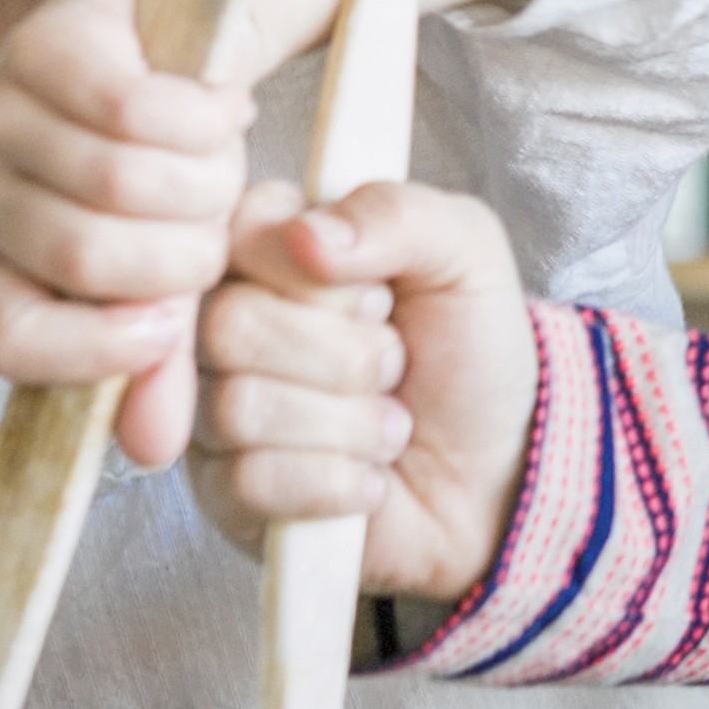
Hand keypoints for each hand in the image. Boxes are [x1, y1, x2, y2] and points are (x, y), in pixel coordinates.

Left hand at [0, 0, 259, 465]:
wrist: (188, 40)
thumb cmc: (170, 169)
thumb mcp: (169, 275)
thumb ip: (157, 357)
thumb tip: (152, 450)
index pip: (9, 338)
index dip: (95, 349)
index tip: (168, 327)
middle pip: (77, 253)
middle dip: (179, 250)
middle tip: (215, 223)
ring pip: (113, 179)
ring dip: (203, 178)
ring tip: (224, 159)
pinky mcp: (42, 42)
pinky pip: (129, 106)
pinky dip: (200, 117)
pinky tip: (221, 106)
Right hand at [187, 177, 537, 604]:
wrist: (493, 475)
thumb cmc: (468, 355)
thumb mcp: (464, 254)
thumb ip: (396, 214)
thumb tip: (308, 235)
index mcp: (269, 249)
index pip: (237, 233)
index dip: (316, 274)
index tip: (379, 295)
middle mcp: (224, 325)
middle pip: (230, 325)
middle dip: (345, 356)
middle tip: (393, 364)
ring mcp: (216, 412)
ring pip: (241, 408)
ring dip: (350, 424)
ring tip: (390, 424)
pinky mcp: (225, 495)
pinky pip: (251, 483)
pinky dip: (337, 482)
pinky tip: (368, 478)